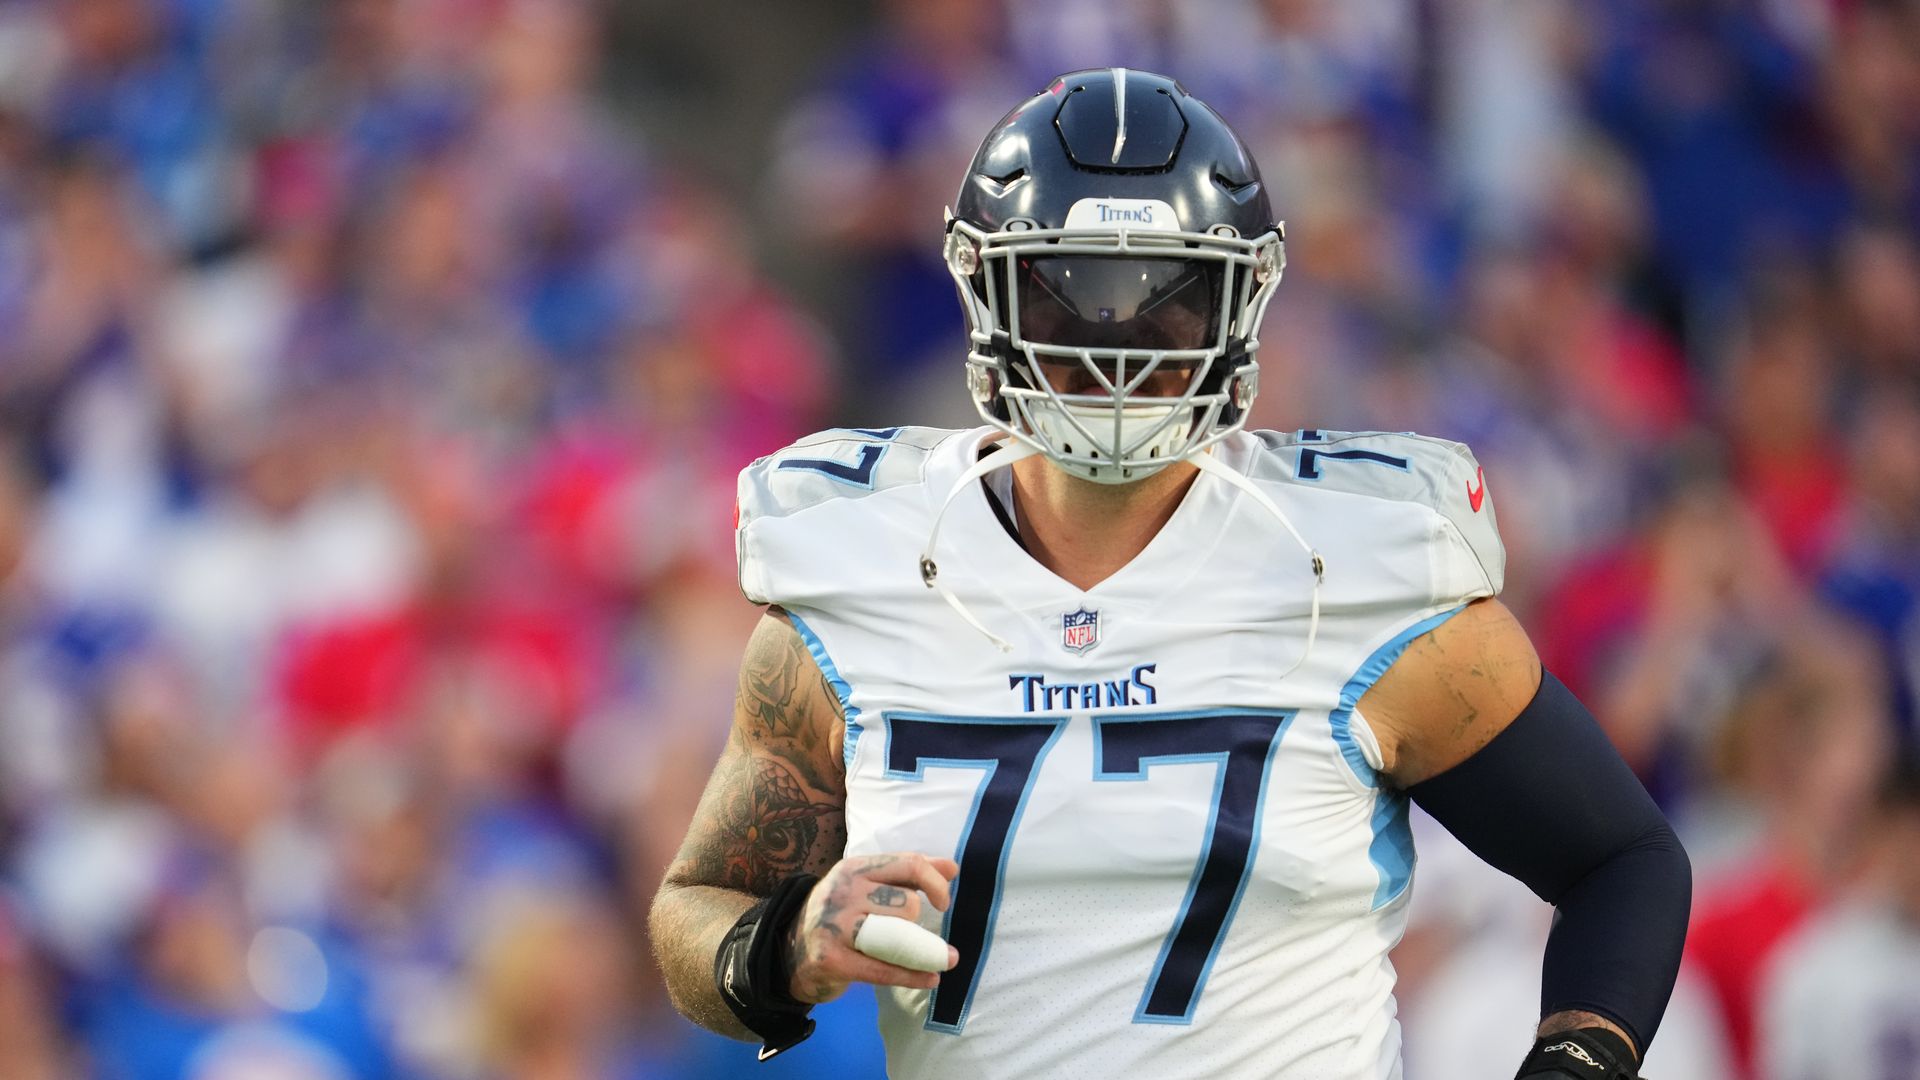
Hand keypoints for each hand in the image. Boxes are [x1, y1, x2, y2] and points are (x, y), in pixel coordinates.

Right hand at [786, 852, 960, 1002]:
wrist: (788, 951)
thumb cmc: (840, 915)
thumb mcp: (867, 885)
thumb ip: (908, 873)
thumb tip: (952, 868)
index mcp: (855, 868)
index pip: (909, 865)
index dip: (936, 885)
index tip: (943, 904)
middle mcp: (843, 892)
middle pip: (906, 904)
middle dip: (916, 923)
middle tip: (909, 935)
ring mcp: (835, 926)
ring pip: (897, 935)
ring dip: (921, 951)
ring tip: (931, 959)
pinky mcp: (832, 959)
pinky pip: (883, 969)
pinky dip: (913, 976)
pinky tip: (931, 978)